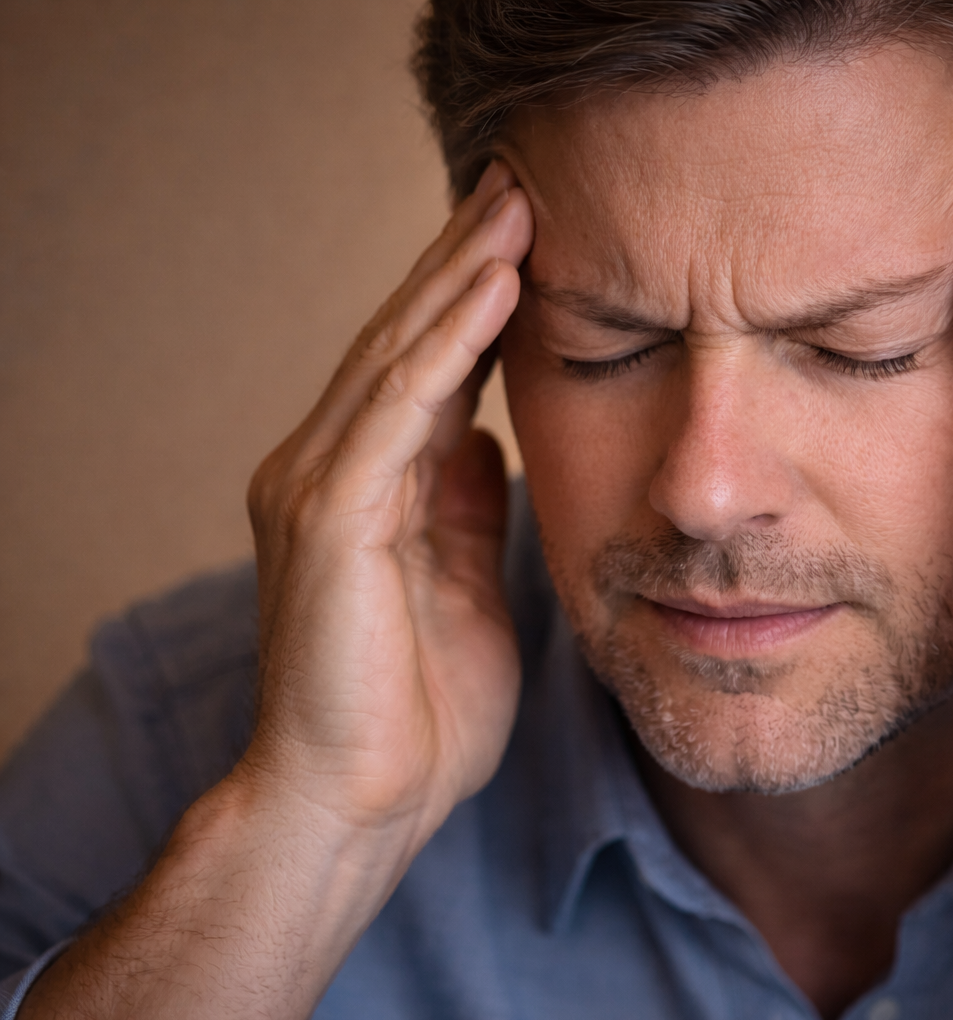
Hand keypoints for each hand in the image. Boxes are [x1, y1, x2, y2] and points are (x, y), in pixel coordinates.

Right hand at [240, 159, 532, 839]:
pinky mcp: (331, 516)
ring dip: (459, 274)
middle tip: (521, 181)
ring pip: (396, 354)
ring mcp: (321, 486)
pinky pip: (398, 408)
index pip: (423, 366)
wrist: (359, 803)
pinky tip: (493, 286)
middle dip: (462, 258)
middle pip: (404, 338)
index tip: (529, 234)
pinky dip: (446, 343)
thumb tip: (487, 442)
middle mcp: (326, 467)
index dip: (471, 297)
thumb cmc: (416, 713)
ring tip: (516, 204)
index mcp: (364, 485)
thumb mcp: (463, 585)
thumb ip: (465, 509)